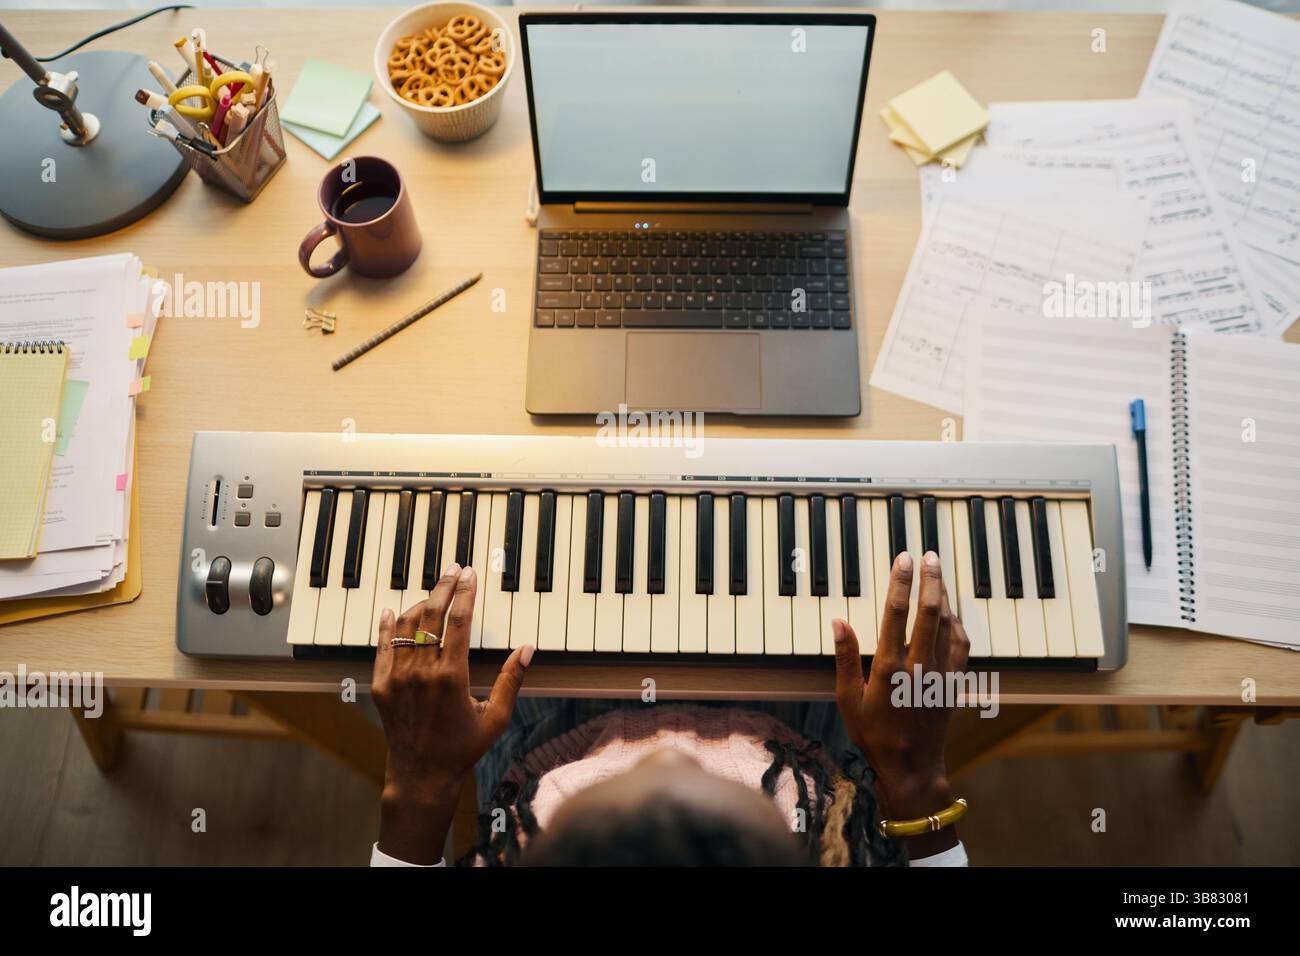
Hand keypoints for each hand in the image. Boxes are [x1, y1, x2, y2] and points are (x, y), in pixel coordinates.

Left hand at [372, 563, 532, 862]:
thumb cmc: (462, 748)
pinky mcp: (382, 685)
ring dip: (419, 603)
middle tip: (454, 569)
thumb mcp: (495, 717)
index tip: (470, 575)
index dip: (465, 593)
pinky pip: (382, 646)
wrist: (421, 775)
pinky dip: (386, 625)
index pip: (458, 621)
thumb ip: (511, 679)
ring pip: (405, 626)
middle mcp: (422, 673)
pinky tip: (391, 610)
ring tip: (433, 592)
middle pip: (430, 615)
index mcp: (452, 677)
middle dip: (444, 587)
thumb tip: (527, 649)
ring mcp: (398, 678)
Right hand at [832, 551, 969, 855]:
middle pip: (930, 611)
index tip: (902, 559)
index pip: (896, 614)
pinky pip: (962, 645)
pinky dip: (958, 623)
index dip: (900, 582)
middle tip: (929, 556)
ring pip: (949, 624)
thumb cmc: (874, 734)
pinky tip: (952, 613)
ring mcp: (941, 674)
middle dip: (930, 579)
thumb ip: (845, 658)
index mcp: (890, 668)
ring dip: (945, 596)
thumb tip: (839, 621)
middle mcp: (919, 666)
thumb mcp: (848, 699)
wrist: (911, 766)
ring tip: (939, 574)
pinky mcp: (954, 683)